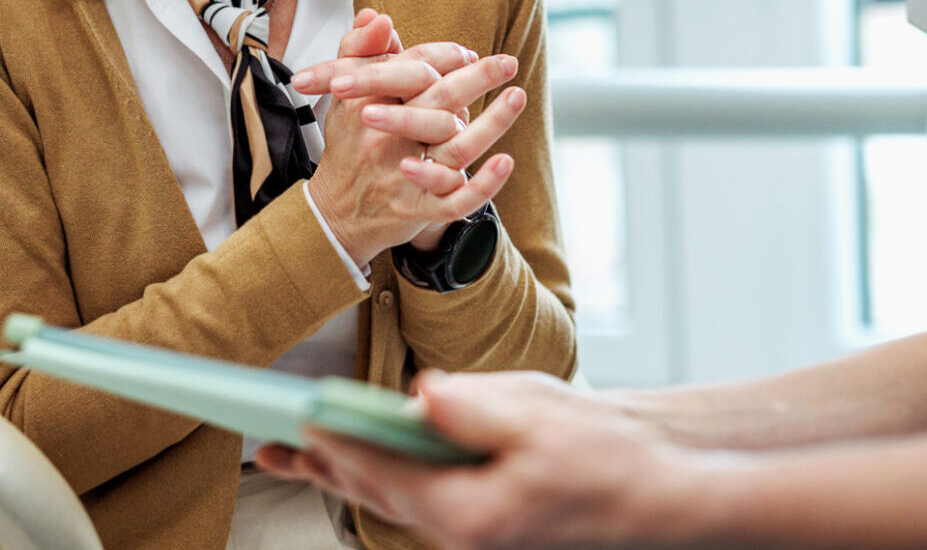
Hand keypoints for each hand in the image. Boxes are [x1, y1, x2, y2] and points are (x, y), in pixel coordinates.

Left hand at [255, 371, 697, 549]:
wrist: (657, 493)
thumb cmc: (607, 458)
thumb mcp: (538, 417)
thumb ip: (470, 407)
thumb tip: (419, 394)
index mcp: (470, 511)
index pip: (384, 472)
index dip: (336, 443)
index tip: (295, 420)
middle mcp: (462, 531)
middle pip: (375, 492)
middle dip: (322, 465)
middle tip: (269, 447)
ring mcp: (472, 531)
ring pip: (393, 497)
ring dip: (345, 471)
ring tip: (298, 455)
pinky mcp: (482, 519)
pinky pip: (418, 497)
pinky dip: (385, 475)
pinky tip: (367, 460)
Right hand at [299, 12, 526, 264]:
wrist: (335, 211)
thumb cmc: (348, 146)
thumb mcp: (342, 95)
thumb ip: (359, 50)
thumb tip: (378, 16)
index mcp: (368, 105)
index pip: (411, 69)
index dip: (444, 56)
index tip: (467, 53)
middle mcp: (386, 139)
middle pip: (437, 101)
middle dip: (477, 78)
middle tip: (507, 62)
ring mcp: (403, 176)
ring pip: (454, 148)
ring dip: (492, 123)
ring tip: (517, 96)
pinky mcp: (417, 210)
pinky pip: (455, 200)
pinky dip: (483, 184)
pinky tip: (505, 161)